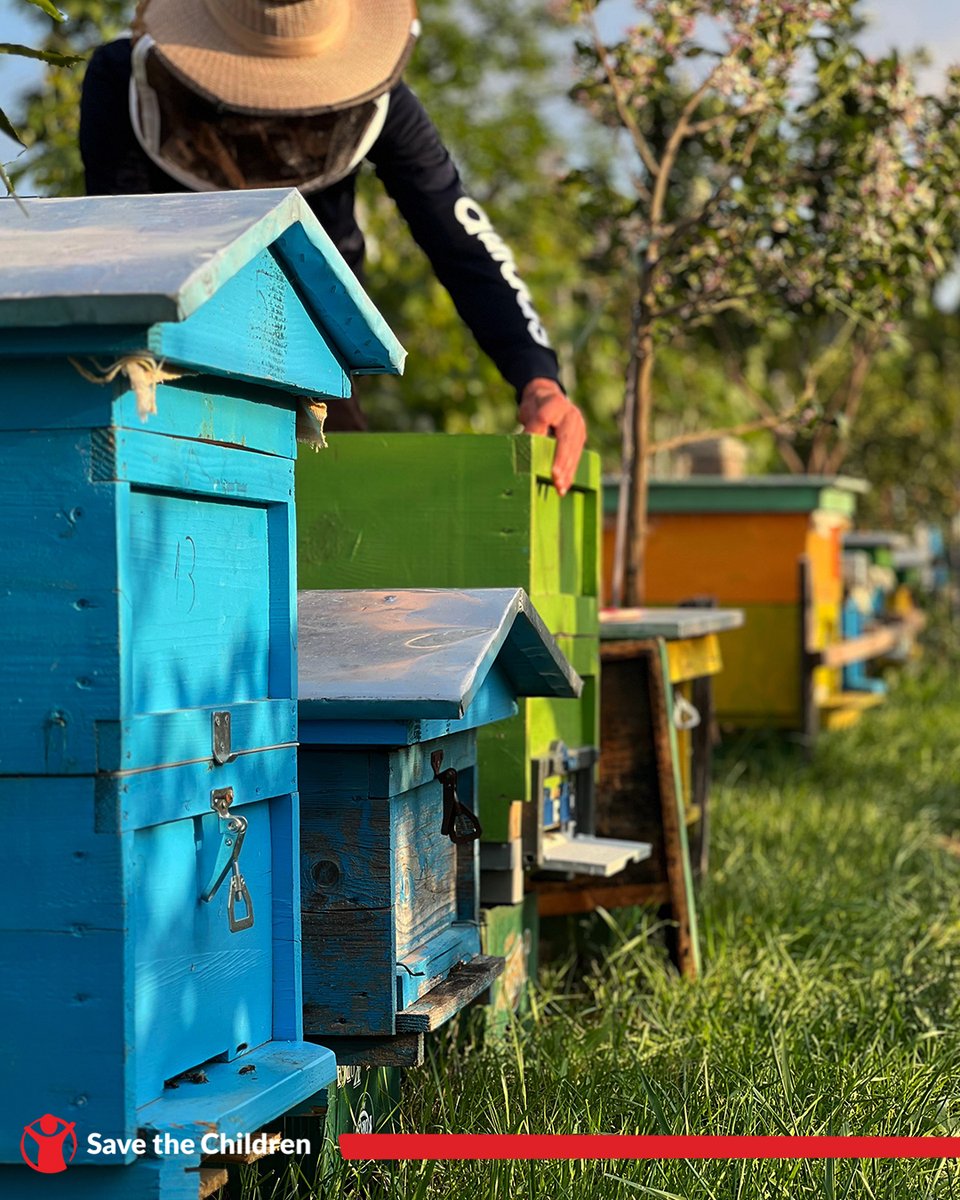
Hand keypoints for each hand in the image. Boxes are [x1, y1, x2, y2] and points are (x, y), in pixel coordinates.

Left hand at [517, 378, 586, 496]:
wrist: (549, 398)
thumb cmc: (536, 406)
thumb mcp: (529, 410)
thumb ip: (531, 425)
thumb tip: (527, 442)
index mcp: (555, 402)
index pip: (545, 418)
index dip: (538, 434)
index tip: (530, 450)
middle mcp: (571, 415)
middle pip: (565, 439)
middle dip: (560, 460)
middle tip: (554, 477)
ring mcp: (578, 427)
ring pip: (573, 451)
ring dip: (567, 471)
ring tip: (559, 488)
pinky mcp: (580, 439)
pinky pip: (576, 457)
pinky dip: (570, 472)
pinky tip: (565, 485)